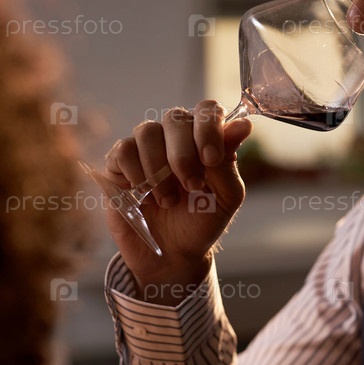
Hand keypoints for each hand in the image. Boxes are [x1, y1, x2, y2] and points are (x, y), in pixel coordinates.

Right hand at [103, 100, 252, 302]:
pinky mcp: (119, 163)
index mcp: (205, 139)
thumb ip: (229, 161)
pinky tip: (144, 195)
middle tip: (192, 186)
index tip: (211, 159)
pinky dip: (136, 173)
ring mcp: (146, 148)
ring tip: (168, 200)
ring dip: (160, 169)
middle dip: (184, 155)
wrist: (173, 254)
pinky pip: (123, 150)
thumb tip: (243, 125)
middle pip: (175, 118)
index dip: (208, 127)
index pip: (206, 110)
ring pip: (147, 131)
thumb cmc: (203, 222)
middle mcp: (175, 137)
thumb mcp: (226, 196)